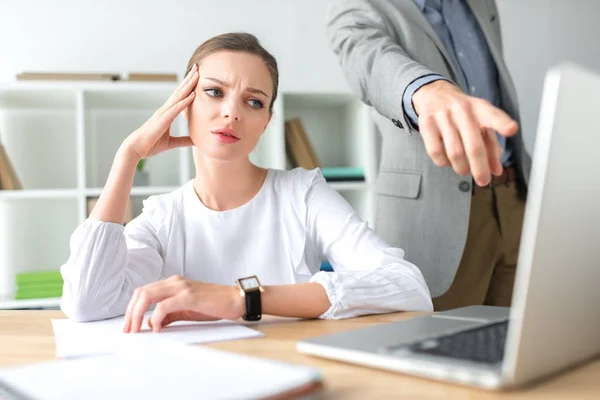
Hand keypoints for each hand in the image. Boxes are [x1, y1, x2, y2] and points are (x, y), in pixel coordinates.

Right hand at [122, 64, 198, 160]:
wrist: (136, 148)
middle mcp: (165, 110)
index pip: (180, 97)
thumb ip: (184, 141)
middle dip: (189, 79)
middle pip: (179, 91)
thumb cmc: (151, 144)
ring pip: (178, 96)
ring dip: (188, 85)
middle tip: (197, 67)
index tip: (196, 77)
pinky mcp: (163, 120)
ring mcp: (163, 113)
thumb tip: (196, 141)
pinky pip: (176, 109)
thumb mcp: (171, 143)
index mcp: (167, 113)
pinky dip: (185, 102)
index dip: (188, 86)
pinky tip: (193, 95)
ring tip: (197, 75)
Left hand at [123, 275, 244, 332]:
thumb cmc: (213, 305)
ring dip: (137, 314)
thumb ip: (168, 315)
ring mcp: (181, 287)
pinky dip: (156, 317)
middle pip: (141, 292)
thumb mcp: (186, 310)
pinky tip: (157, 328)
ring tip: (136, 330)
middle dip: (130, 312)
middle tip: (128, 330)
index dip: (131, 308)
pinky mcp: (189, 296)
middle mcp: (174, 282)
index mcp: (172, 283)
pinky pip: (164, 305)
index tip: (128, 325)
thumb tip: (150, 323)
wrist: (234, 299)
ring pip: (148, 296)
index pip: (143, 292)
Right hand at [412, 80, 518, 185]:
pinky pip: (436, 152)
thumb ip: (490, 146)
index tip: (512, 129)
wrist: (435, 94)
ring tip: (464, 169)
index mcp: (480, 109)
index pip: (493, 116)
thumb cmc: (463, 113)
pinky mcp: (426, 124)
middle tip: (483, 181)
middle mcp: (462, 110)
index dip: (503, 123)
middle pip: (473, 146)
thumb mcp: (480, 123)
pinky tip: (447, 160)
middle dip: (480, 168)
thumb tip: (496, 171)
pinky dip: (444, 162)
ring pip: (455, 153)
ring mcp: (443, 117)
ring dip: (461, 168)